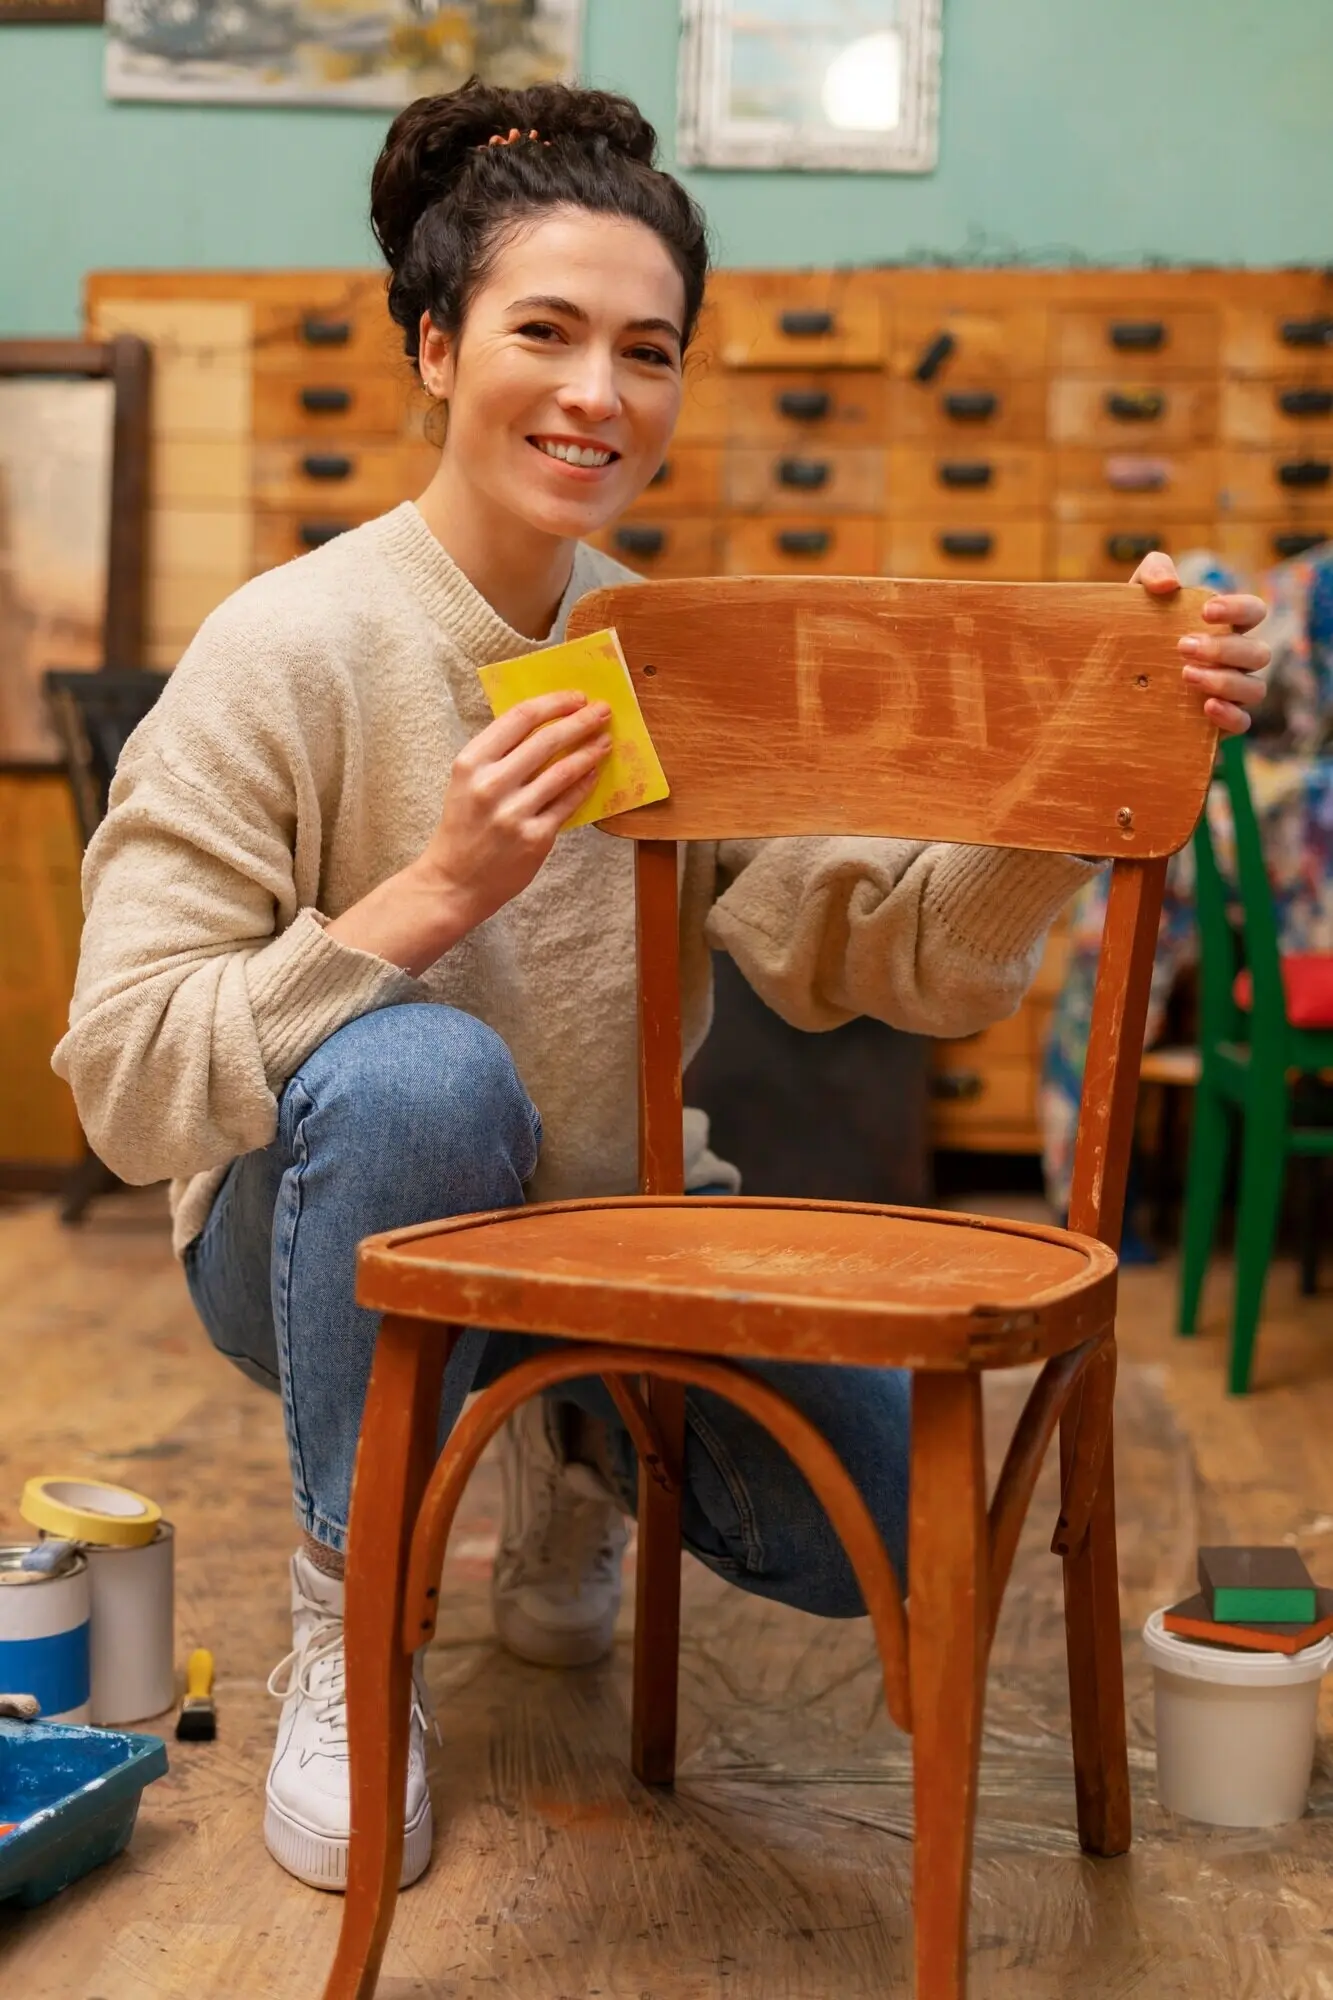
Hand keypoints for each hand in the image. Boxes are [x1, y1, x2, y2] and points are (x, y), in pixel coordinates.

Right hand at [411, 691, 611, 933]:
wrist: (454, 882)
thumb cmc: (462, 827)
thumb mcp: (466, 781)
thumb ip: (498, 754)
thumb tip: (546, 723)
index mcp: (471, 762)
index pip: (520, 718)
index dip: (554, 703)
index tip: (576, 697)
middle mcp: (491, 785)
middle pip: (546, 740)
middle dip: (580, 721)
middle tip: (602, 711)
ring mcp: (514, 813)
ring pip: (563, 772)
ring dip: (589, 751)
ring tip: (605, 741)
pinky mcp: (535, 838)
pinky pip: (568, 804)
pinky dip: (584, 785)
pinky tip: (594, 773)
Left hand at [1130, 551, 1269, 736]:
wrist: (1105, 679)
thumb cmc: (1132, 631)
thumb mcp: (1135, 597)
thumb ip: (1153, 572)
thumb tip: (1169, 584)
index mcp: (1225, 626)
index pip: (1254, 612)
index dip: (1239, 609)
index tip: (1205, 612)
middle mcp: (1235, 659)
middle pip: (1258, 653)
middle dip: (1224, 649)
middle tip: (1182, 646)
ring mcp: (1230, 692)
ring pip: (1255, 688)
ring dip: (1226, 681)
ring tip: (1186, 675)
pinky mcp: (1217, 723)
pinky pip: (1243, 722)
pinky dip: (1230, 715)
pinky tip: (1206, 706)